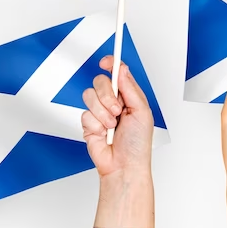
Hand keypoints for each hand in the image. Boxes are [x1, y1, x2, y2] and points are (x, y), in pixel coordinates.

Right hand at [82, 55, 153, 180]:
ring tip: (112, 125)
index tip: (106, 61)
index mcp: (129, 96)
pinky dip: (95, 124)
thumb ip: (130, 88)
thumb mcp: (141, 111)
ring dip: (103, 113)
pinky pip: (85, 114)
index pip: (117, 74)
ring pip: (89, 96)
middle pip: (100, 81)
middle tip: (118, 110)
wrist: (124, 165)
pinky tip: (103, 133)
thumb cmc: (137, 143)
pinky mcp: (88, 124)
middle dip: (108, 95)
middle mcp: (114, 102)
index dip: (111, 64)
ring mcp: (100, 112)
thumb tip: (121, 69)